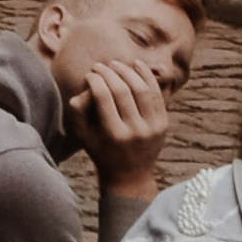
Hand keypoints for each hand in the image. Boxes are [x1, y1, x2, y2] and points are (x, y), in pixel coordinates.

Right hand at [67, 53, 175, 185]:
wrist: (130, 177)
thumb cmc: (101, 151)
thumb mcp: (83, 135)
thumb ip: (78, 109)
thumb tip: (87, 84)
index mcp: (114, 134)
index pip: (103, 95)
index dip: (94, 79)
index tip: (89, 75)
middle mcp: (136, 131)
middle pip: (122, 90)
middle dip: (108, 72)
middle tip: (99, 66)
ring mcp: (153, 127)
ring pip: (141, 88)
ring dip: (127, 71)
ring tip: (115, 64)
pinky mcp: (163, 124)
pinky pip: (156, 94)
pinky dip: (147, 76)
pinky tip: (136, 64)